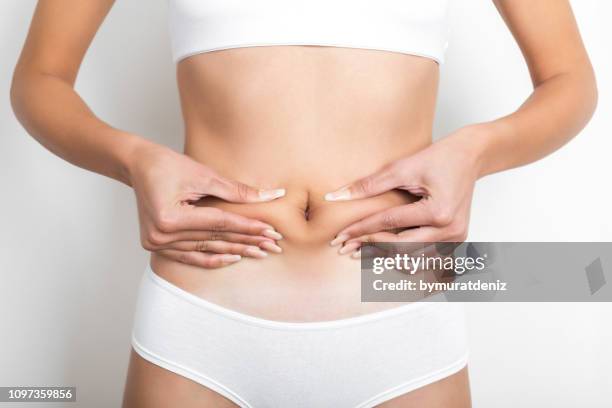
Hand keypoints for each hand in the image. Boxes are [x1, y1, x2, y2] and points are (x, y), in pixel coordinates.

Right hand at [127, 141, 285, 267]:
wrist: (137, 165)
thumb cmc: (168, 164)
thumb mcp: (204, 175)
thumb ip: (238, 190)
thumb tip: (274, 195)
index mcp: (170, 217)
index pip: (220, 223)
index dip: (248, 227)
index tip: (271, 230)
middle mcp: (162, 235)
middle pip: (215, 238)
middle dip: (247, 241)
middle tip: (273, 246)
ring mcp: (157, 243)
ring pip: (206, 248)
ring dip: (235, 250)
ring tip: (260, 253)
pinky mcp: (157, 245)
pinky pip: (190, 256)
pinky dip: (212, 257)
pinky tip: (234, 258)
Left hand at [325, 127, 483, 255]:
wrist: (471, 156)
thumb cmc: (440, 157)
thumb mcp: (403, 167)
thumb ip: (369, 184)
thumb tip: (336, 196)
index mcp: (438, 212)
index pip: (389, 224)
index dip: (361, 229)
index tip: (340, 235)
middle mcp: (449, 230)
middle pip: (400, 247)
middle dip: (370, 247)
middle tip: (344, 248)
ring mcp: (455, 238)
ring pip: (412, 258)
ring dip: (384, 256)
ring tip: (358, 253)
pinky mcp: (456, 240)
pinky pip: (425, 256)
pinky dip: (404, 257)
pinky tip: (382, 255)